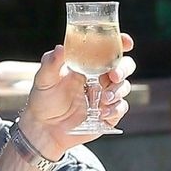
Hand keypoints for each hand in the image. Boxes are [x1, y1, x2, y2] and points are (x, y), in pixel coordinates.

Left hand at [18, 32, 135, 158]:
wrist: (44, 128)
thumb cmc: (43, 99)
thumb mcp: (44, 79)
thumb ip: (51, 62)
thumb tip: (60, 48)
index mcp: (88, 64)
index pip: (108, 50)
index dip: (121, 44)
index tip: (127, 42)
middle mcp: (99, 78)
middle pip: (124, 67)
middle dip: (123, 69)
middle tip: (113, 75)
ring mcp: (105, 97)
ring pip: (124, 87)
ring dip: (118, 91)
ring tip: (104, 99)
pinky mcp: (107, 115)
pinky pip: (120, 108)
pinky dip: (115, 109)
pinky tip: (102, 112)